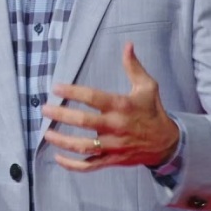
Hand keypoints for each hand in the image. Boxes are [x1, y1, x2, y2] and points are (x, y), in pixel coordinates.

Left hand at [42, 42, 178, 170]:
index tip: (56, 87)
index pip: (93, 97)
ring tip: (47, 133)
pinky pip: (90, 165)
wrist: (166, 143)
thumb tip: (128, 44)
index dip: (73, 91)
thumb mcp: (147, 86)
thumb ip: (133, 66)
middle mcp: (116, 127)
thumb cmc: (152, 111)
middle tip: (45, 109)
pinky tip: (58, 158)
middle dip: (62, 115)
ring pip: (83, 146)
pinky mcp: (112, 160)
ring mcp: (113, 146)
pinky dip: (72, 165)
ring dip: (63, 141)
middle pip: (84, 122)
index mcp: (122, 106)